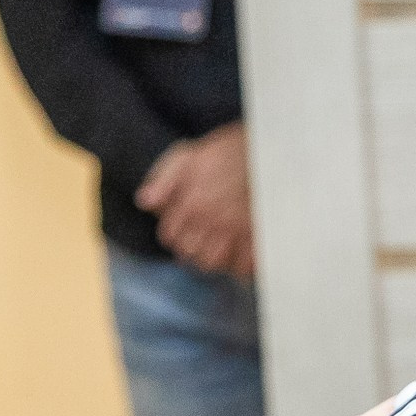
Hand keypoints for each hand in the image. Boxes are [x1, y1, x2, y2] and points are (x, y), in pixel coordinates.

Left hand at [136, 120, 254, 277]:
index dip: (173, 235)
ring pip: (216, 263)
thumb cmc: (228, 150)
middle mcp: (212, 221)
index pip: (170, 236)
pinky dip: (240, 266)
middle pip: (191, 254)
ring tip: (217, 250)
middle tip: (199, 241)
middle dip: (191, 250)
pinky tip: (239, 256)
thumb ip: (163, 180)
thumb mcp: (188, 155)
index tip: (181, 230)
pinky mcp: (258, 235)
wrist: (269, 149)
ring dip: (213, 260)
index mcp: (191, 203)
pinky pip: (245, 265)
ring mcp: (237, 231)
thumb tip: (145, 202)